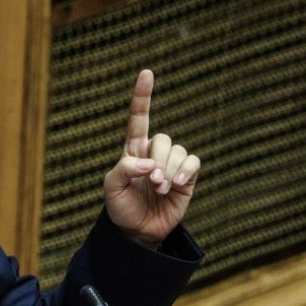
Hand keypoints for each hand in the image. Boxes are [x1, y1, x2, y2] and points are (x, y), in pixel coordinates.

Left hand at [103, 70, 200, 245]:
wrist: (138, 231)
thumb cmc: (121, 208)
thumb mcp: (111, 188)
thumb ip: (124, 169)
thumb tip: (148, 163)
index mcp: (132, 150)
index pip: (138, 118)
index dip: (142, 96)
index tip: (147, 73)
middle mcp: (152, 153)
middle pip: (161, 138)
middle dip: (157, 161)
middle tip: (152, 183)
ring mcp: (171, 164)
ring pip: (178, 150)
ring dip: (170, 171)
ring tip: (161, 189)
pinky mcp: (187, 176)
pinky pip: (193, 161)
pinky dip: (186, 171)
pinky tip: (178, 184)